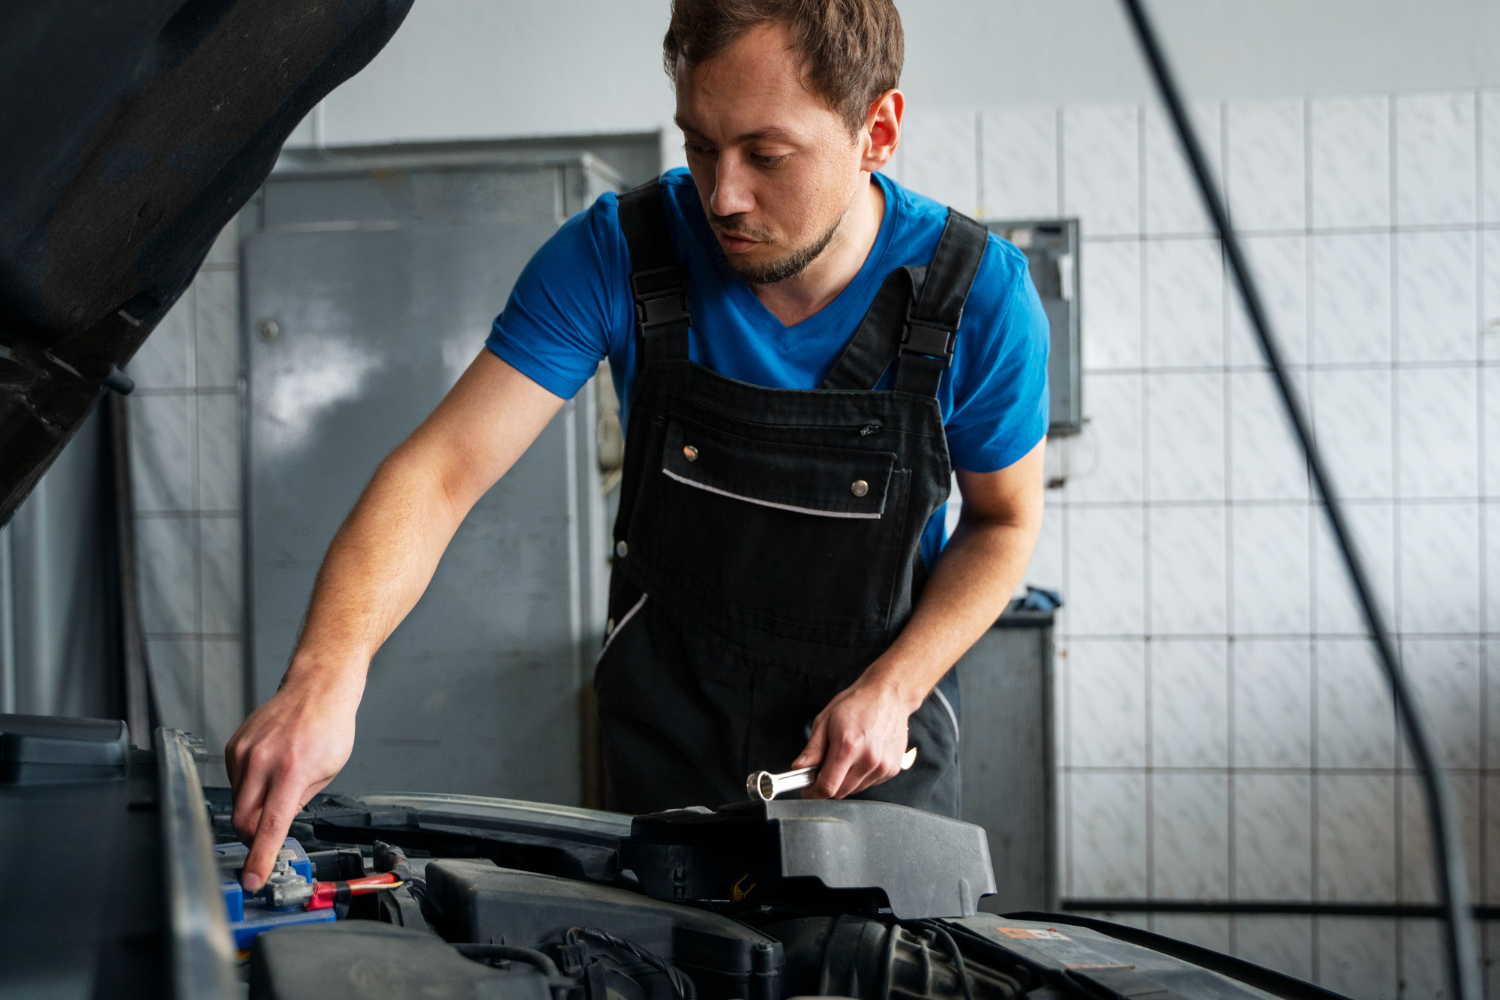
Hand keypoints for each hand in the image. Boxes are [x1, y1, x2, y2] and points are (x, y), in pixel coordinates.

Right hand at [224, 665, 362, 889]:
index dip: (259, 859)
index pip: (269, 827)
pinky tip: (268, 771)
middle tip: (268, 838)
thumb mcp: (328, 772)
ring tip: (279, 786)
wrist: (315, 689)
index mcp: (291, 772)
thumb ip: (299, 802)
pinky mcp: (233, 747)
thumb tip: (276, 828)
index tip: (252, 879)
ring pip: (238, 802)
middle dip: (253, 838)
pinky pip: (235, 782)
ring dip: (253, 808)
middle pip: (242, 821)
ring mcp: (244, 753)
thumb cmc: (329, 727)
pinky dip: (249, 787)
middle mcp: (262, 762)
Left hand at [791, 674, 916, 798]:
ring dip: (845, 780)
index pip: (827, 787)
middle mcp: (868, 760)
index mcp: (848, 747)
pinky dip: (860, 776)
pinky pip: (869, 783)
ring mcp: (883, 766)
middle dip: (828, 784)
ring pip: (855, 790)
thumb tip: (799, 768)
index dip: (813, 792)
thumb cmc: (857, 703)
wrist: (888, 695)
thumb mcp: (825, 720)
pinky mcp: (892, 769)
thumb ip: (813, 749)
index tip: (807, 789)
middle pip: (840, 792)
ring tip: (847, 756)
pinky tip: (862, 756)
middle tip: (824, 767)